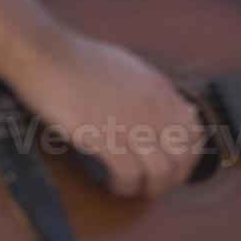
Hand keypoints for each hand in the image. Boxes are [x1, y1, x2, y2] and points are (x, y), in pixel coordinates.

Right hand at [10, 31, 199, 197]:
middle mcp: (152, 106)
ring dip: (146, 188)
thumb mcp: (132, 69)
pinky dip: (123, 187)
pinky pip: (128, 174)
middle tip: (149, 185)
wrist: (45, 53)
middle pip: (181, 158)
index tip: (170, 168)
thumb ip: (158, 92)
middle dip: (169, 180)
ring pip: (159, 172)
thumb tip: (185, 111)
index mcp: (161, 89)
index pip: (195, 134)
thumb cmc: (82, 61)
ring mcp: (129, 120)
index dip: (186, 159)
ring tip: (129, 187)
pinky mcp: (102, 134)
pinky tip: (110, 183)